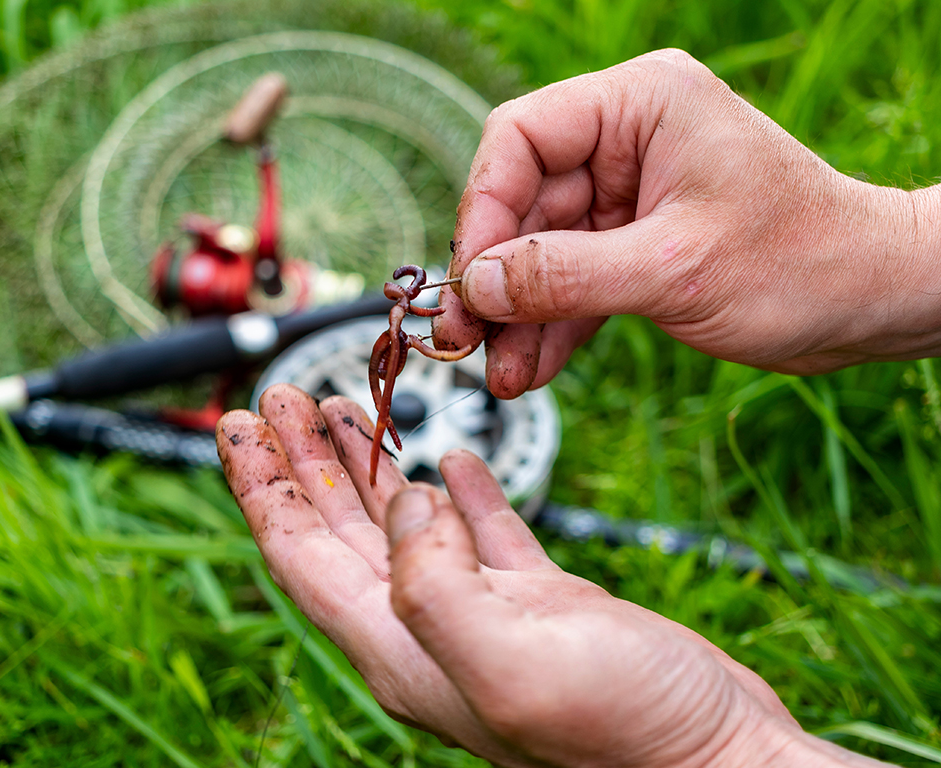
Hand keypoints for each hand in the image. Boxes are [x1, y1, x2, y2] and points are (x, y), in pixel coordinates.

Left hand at [217, 384, 882, 766]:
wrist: (719, 758)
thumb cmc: (623, 731)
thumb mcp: (511, 659)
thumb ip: (434, 584)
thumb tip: (404, 500)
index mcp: (402, 647)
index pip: (301, 556)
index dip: (265, 487)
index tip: (240, 424)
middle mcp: (430, 628)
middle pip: (338, 530)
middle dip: (304, 461)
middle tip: (280, 397)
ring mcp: (483, 611)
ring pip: (400, 523)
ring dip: (364, 464)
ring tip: (342, 407)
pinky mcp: (537, 600)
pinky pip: (476, 531)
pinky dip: (452, 489)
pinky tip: (445, 459)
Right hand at [433, 49, 940, 397]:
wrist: (869, 304)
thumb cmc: (800, 262)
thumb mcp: (672, 269)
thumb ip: (563, 275)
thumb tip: (473, 286)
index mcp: (639, 107)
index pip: (521, 139)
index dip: (482, 209)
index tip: (469, 280)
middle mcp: (626, 143)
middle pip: (522, 205)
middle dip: (494, 281)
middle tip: (462, 341)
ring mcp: (628, 198)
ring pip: (540, 254)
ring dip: (517, 317)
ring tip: (498, 376)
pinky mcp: (634, 247)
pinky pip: (572, 285)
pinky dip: (550, 328)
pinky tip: (529, 371)